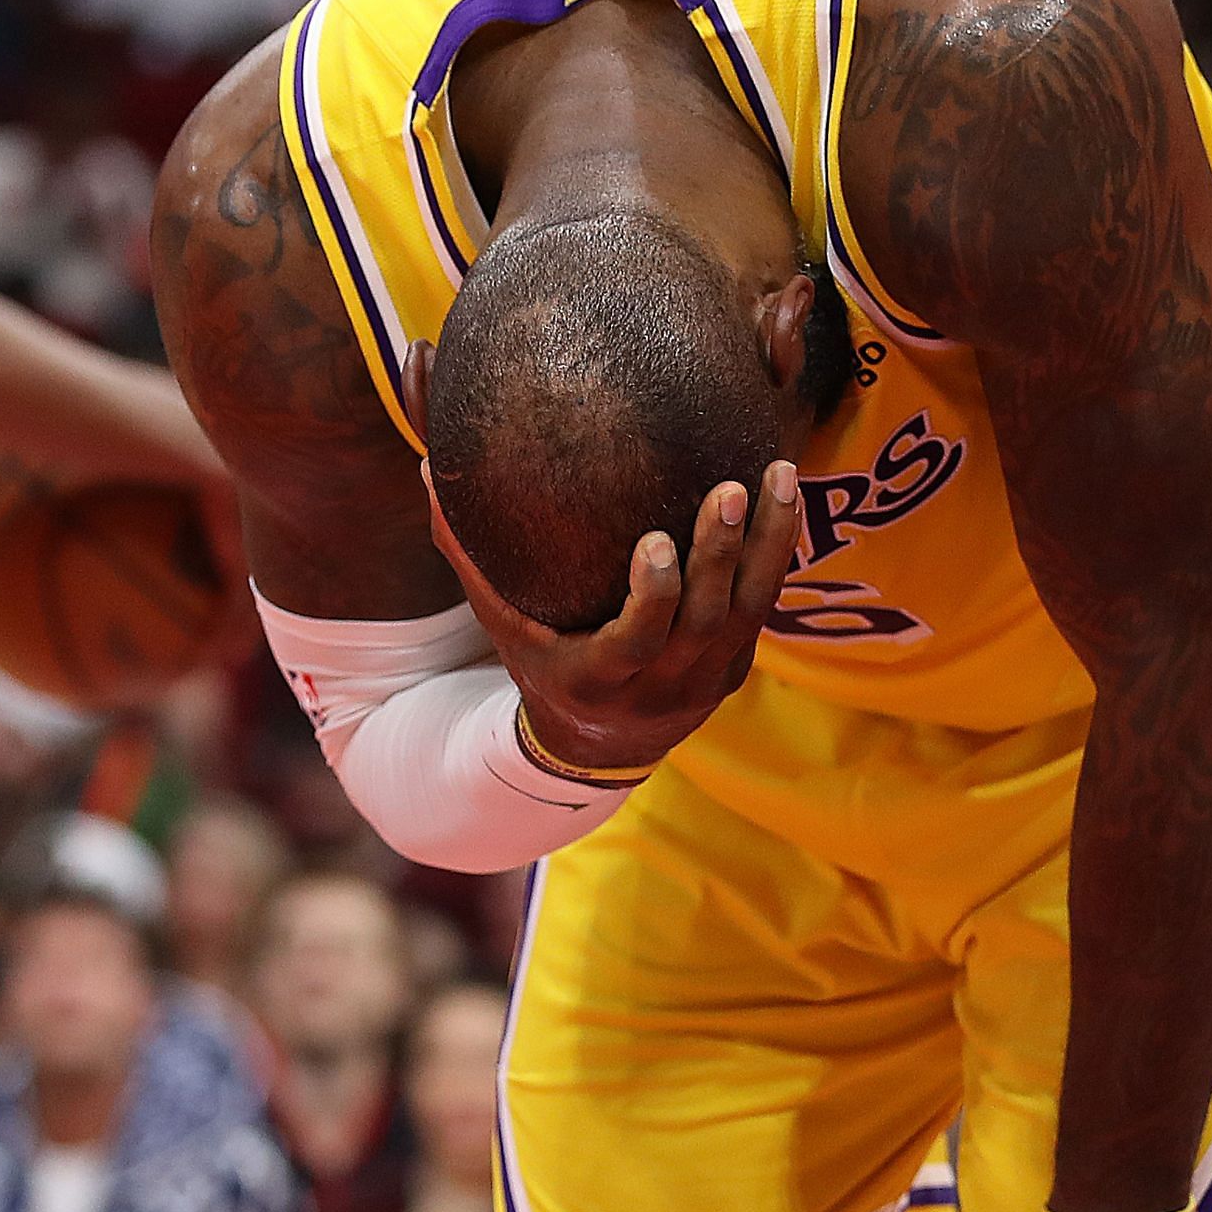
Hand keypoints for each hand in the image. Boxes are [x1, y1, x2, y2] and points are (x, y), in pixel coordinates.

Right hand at [425, 460, 802, 774]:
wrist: (601, 743)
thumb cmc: (542, 662)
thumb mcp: (501, 623)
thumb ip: (467, 553)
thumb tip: (426, 467)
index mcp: (602, 679)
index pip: (638, 642)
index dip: (653, 597)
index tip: (655, 541)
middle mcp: (664, 684)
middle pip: (704, 622)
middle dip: (721, 556)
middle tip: (730, 491)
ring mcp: (708, 676)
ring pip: (752, 611)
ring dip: (770, 542)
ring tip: (781, 473)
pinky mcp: (739, 664)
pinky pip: (766, 606)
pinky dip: (778, 552)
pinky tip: (785, 494)